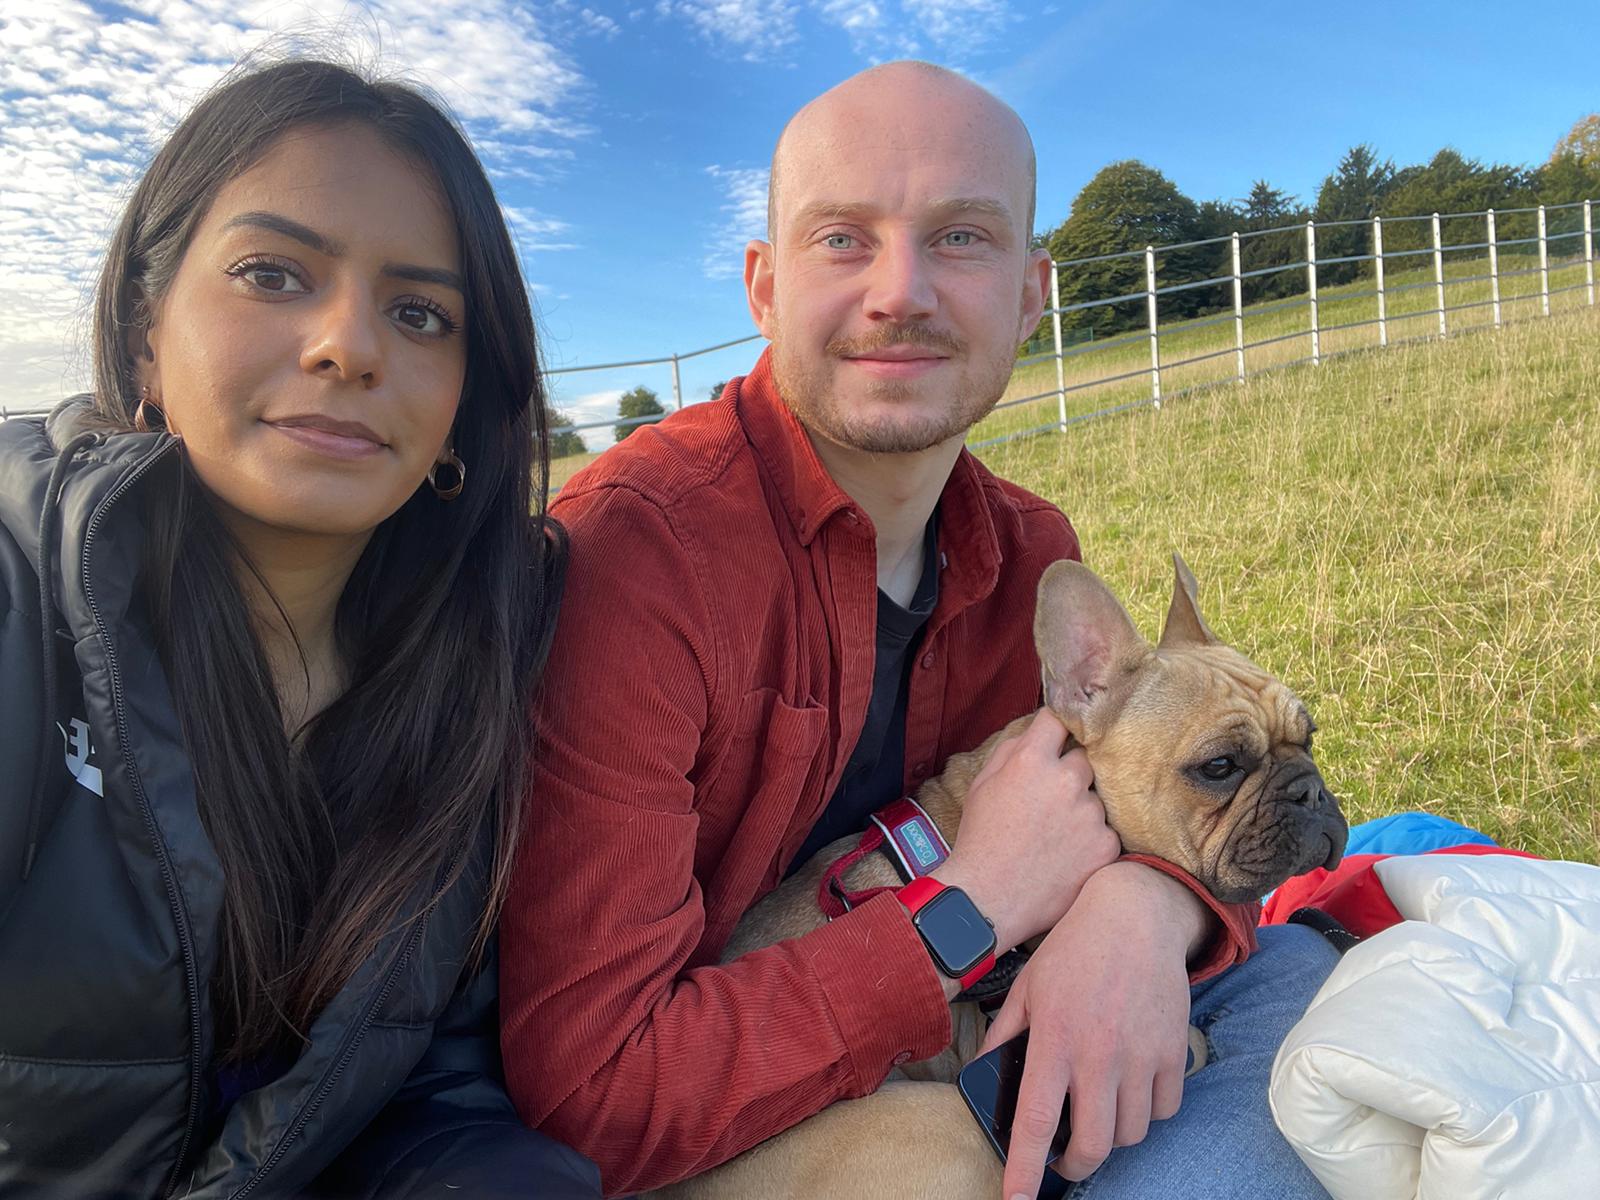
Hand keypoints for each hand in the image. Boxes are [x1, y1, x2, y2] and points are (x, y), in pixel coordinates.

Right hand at [930, 709, 1118, 955]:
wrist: (990, 899)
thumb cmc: (981, 839)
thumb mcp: (982, 784)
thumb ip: (1012, 749)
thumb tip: (1039, 732)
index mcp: (1031, 760)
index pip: (1058, 719)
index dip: (1058, 726)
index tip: (1059, 735)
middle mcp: (1066, 780)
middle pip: (1084, 759)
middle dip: (1070, 774)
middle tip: (1050, 801)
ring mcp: (1090, 814)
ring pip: (1095, 798)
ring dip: (1082, 810)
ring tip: (1055, 837)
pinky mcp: (1107, 845)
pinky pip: (1106, 830)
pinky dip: (1091, 841)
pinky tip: (1066, 856)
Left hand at [978, 863, 1198, 1198]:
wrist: (1135, 916)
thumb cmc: (1073, 951)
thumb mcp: (1027, 988)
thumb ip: (1005, 1036)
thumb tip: (987, 1077)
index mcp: (1055, 1038)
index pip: (1036, 1119)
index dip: (1025, 1168)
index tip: (1016, 1199)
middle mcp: (1100, 1053)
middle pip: (1093, 1145)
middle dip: (1075, 1165)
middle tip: (1063, 1156)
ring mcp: (1142, 1054)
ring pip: (1131, 1133)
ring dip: (1111, 1136)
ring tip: (1095, 1113)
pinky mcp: (1174, 1051)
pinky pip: (1165, 1109)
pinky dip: (1147, 1113)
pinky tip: (1130, 1091)